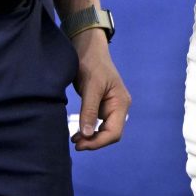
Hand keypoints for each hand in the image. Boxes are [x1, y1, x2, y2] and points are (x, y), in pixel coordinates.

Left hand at [69, 31, 128, 149]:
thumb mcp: (90, 87)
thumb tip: (86, 135)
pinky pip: (99, 124)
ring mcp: (112, 107)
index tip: (79, 144)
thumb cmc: (92, 65)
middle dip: (94, 142)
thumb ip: (89, 111)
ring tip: (74, 140)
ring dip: (91, 138)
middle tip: (74, 144)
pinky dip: (89, 131)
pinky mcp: (103, 106)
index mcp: (121, 103)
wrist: (88, 51)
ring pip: (105, 131)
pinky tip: (78, 133)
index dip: (98, 142)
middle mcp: (120, 107)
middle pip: (111, 134)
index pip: (114, 132)